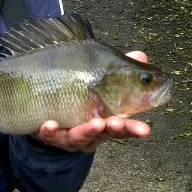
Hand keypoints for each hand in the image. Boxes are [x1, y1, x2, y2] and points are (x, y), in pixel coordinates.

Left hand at [35, 51, 150, 151]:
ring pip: (79, 136)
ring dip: (87, 131)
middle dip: (112, 129)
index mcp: (105, 122)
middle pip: (104, 134)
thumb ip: (120, 72)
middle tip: (117, 123)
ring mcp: (69, 135)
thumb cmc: (79, 96)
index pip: (123, 127)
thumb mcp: (101, 85)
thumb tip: (141, 55)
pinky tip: (48, 124)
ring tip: (94, 123)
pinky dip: (49, 131)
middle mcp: (90, 133)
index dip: (134, 129)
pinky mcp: (49, 135)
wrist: (46, 110)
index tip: (145, 130)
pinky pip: (48, 136)